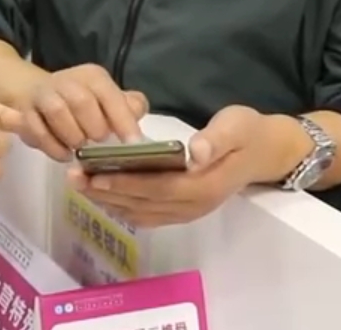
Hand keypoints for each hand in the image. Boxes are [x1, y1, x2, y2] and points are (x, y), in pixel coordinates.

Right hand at [11, 64, 148, 161]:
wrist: (36, 94)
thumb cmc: (83, 105)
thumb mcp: (107, 101)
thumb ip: (128, 109)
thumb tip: (138, 121)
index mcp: (93, 77)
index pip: (110, 94)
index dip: (123, 120)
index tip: (132, 144)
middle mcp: (67, 80)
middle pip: (81, 101)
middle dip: (93, 127)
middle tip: (99, 144)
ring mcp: (43, 94)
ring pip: (57, 111)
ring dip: (72, 135)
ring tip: (79, 149)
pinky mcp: (24, 112)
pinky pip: (36, 130)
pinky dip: (53, 147)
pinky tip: (64, 155)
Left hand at [66, 106, 274, 228]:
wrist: (267, 151)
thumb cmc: (248, 132)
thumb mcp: (237, 126)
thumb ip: (215, 140)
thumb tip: (194, 151)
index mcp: (205, 184)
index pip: (158, 188)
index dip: (125, 183)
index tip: (95, 175)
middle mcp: (194, 205)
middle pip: (143, 204)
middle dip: (106, 192)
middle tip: (73, 177)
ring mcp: (189, 211)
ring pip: (143, 212)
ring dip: (110, 200)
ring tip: (80, 185)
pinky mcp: (185, 209)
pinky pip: (150, 214)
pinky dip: (124, 206)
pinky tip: (105, 194)